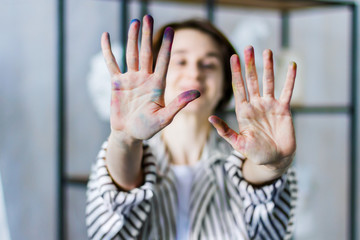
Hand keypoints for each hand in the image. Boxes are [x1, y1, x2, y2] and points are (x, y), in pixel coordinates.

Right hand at [102, 15, 199, 140]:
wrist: (129, 134)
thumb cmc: (148, 129)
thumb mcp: (164, 118)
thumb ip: (178, 105)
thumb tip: (197, 93)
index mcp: (157, 85)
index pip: (163, 61)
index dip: (167, 46)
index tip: (171, 30)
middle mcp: (145, 78)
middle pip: (147, 52)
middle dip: (148, 35)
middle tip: (149, 17)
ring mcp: (130, 79)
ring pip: (132, 54)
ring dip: (133, 38)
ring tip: (135, 22)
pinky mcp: (117, 82)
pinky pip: (111, 63)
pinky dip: (108, 50)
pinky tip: (106, 36)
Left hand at [209, 46, 295, 174]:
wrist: (274, 159)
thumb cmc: (255, 153)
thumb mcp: (238, 143)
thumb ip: (225, 131)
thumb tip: (210, 118)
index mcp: (243, 111)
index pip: (238, 87)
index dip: (236, 72)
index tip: (233, 57)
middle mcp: (256, 104)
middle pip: (252, 80)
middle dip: (250, 64)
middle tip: (249, 47)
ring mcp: (270, 105)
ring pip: (268, 82)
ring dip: (268, 67)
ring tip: (267, 51)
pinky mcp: (284, 109)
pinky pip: (288, 91)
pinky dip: (290, 79)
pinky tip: (292, 66)